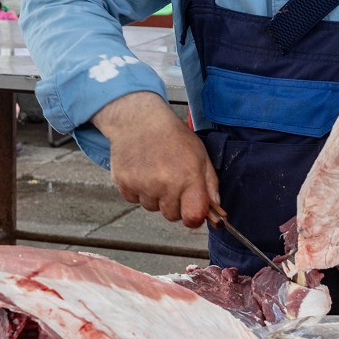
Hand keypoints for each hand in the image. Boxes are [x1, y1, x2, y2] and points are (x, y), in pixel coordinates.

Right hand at [92, 92, 218, 227]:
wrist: (138, 121)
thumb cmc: (172, 136)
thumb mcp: (200, 155)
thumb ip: (210, 184)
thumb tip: (215, 211)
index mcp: (188, 178)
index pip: (193, 217)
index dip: (194, 218)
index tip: (192, 212)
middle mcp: (165, 184)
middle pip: (171, 215)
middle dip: (174, 204)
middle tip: (171, 181)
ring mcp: (142, 185)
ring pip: (152, 207)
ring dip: (154, 196)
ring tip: (154, 172)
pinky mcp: (124, 183)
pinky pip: (134, 199)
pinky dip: (137, 190)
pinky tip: (141, 171)